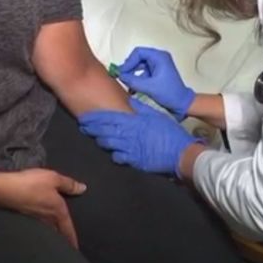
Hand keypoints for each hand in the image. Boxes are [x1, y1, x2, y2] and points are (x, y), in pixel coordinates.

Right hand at [0, 168, 86, 247]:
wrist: (6, 189)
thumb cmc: (32, 183)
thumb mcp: (53, 179)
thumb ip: (68, 184)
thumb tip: (83, 189)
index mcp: (57, 211)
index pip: (68, 228)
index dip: (72, 237)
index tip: (75, 247)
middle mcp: (47, 218)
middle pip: (57, 231)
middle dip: (63, 236)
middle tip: (68, 242)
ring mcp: (35, 218)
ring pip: (48, 229)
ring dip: (53, 232)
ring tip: (56, 234)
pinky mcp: (25, 215)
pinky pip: (39, 224)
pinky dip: (43, 226)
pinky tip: (41, 222)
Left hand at [78, 99, 201, 176]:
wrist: (180, 153)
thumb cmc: (170, 132)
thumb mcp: (156, 115)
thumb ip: (141, 108)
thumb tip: (128, 101)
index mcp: (134, 121)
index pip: (109, 117)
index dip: (95, 117)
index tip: (85, 116)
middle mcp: (129, 135)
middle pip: (105, 131)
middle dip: (92, 129)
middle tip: (82, 126)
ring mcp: (130, 149)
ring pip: (108, 144)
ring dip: (99, 140)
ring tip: (93, 137)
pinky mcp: (134, 161)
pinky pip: (118, 157)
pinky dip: (113, 154)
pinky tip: (110, 152)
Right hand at [114, 47, 194, 119]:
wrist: (182, 103)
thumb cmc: (170, 93)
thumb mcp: (149, 87)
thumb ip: (133, 80)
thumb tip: (120, 76)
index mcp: (159, 57)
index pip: (139, 52)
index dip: (129, 62)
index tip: (122, 72)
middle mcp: (159, 58)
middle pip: (138, 58)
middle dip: (130, 67)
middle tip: (122, 77)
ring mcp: (158, 65)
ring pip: (140, 65)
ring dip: (132, 74)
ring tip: (127, 83)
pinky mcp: (157, 73)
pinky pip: (144, 72)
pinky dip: (137, 78)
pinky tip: (133, 88)